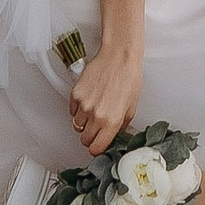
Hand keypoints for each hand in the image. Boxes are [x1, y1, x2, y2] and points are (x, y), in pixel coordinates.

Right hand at [68, 0, 145, 153]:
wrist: (119, 56)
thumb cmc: (128, 77)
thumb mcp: (132, 106)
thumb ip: (121, 125)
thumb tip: (114, 135)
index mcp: (111, 121)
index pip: (96, 148)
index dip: (97, 148)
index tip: (98, 144)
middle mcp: (96, 115)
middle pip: (84, 139)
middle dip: (90, 136)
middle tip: (97, 128)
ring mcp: (84, 105)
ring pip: (77, 126)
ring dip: (84, 122)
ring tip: (94, 110)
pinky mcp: (75, 94)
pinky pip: (72, 111)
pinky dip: (78, 109)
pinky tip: (89, 100)